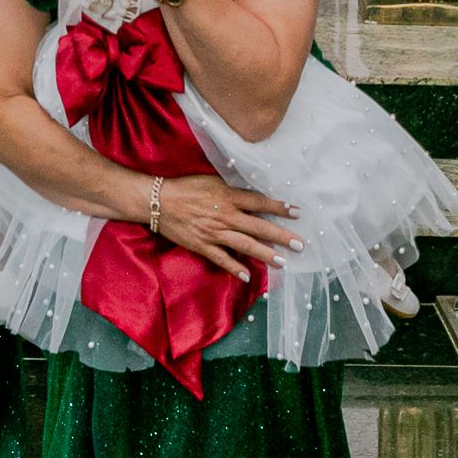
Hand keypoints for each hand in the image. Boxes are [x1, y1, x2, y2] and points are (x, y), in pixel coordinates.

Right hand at [155, 174, 303, 281]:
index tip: (297, 212)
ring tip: (283, 261)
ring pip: (245, 245)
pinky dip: (235, 268)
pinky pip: (222, 259)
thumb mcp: (211, 181)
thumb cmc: (185, 187)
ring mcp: (214, 233)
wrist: (158, 201)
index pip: (259, 202)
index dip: (279, 207)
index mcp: (227, 196)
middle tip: (300, 244)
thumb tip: (254, 197)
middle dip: (281, 235)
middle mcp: (225, 216)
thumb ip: (232, 190)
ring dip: (265, 254)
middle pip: (258, 226)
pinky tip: (248, 276)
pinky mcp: (202, 245)